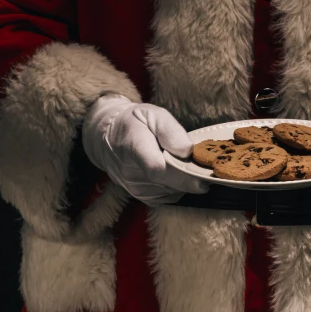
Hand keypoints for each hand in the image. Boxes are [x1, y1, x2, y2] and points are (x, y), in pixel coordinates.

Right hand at [82, 94, 208, 204]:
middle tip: (203, 164)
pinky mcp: (142, 197)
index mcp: (133, 147)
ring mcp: (135, 188)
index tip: (204, 180)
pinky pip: (170, 196)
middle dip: (191, 177)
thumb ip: (171, 131)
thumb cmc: (134, 123)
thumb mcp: (153, 114)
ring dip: (185, 181)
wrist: (106, 138)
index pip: (157, 169)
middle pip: (169, 183)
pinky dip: (178, 186)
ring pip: (173, 192)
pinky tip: (176, 172)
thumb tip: (187, 151)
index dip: (182, 177)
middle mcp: (131, 173)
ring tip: (184, 163)